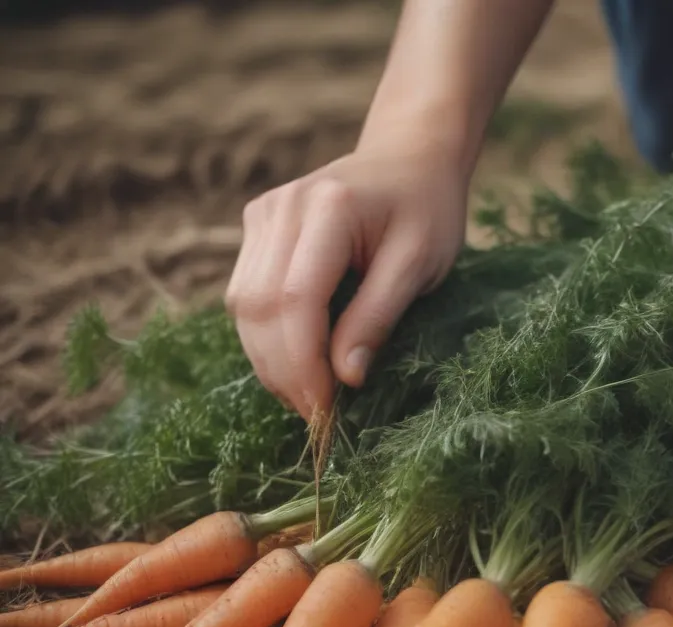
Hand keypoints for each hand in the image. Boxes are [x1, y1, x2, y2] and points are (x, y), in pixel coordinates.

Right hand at [225, 141, 466, 420]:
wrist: (410, 158)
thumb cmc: (426, 211)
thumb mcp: (419, 264)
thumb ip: (379, 317)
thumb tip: (345, 377)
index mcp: (326, 208)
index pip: (294, 299)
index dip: (303, 363)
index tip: (326, 409)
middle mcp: (281, 207)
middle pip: (257, 306)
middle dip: (283, 371)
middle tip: (317, 417)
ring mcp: (262, 214)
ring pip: (241, 305)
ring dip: (269, 360)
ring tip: (308, 397)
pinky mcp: (256, 227)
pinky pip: (245, 293)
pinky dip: (266, 337)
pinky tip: (298, 364)